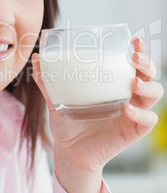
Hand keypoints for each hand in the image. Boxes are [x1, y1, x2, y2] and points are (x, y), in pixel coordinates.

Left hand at [32, 37, 163, 173]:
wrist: (69, 151)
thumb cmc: (68, 123)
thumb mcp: (57, 100)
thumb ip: (48, 81)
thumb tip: (37, 59)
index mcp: (114, 85)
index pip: (133, 64)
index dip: (139, 51)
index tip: (133, 41)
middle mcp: (127, 96)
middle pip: (149, 75)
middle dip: (147, 63)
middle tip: (134, 58)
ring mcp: (132, 114)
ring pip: (155, 94)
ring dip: (147, 86)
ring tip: (132, 82)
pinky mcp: (133, 132)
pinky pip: (147, 121)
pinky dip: (141, 114)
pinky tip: (126, 110)